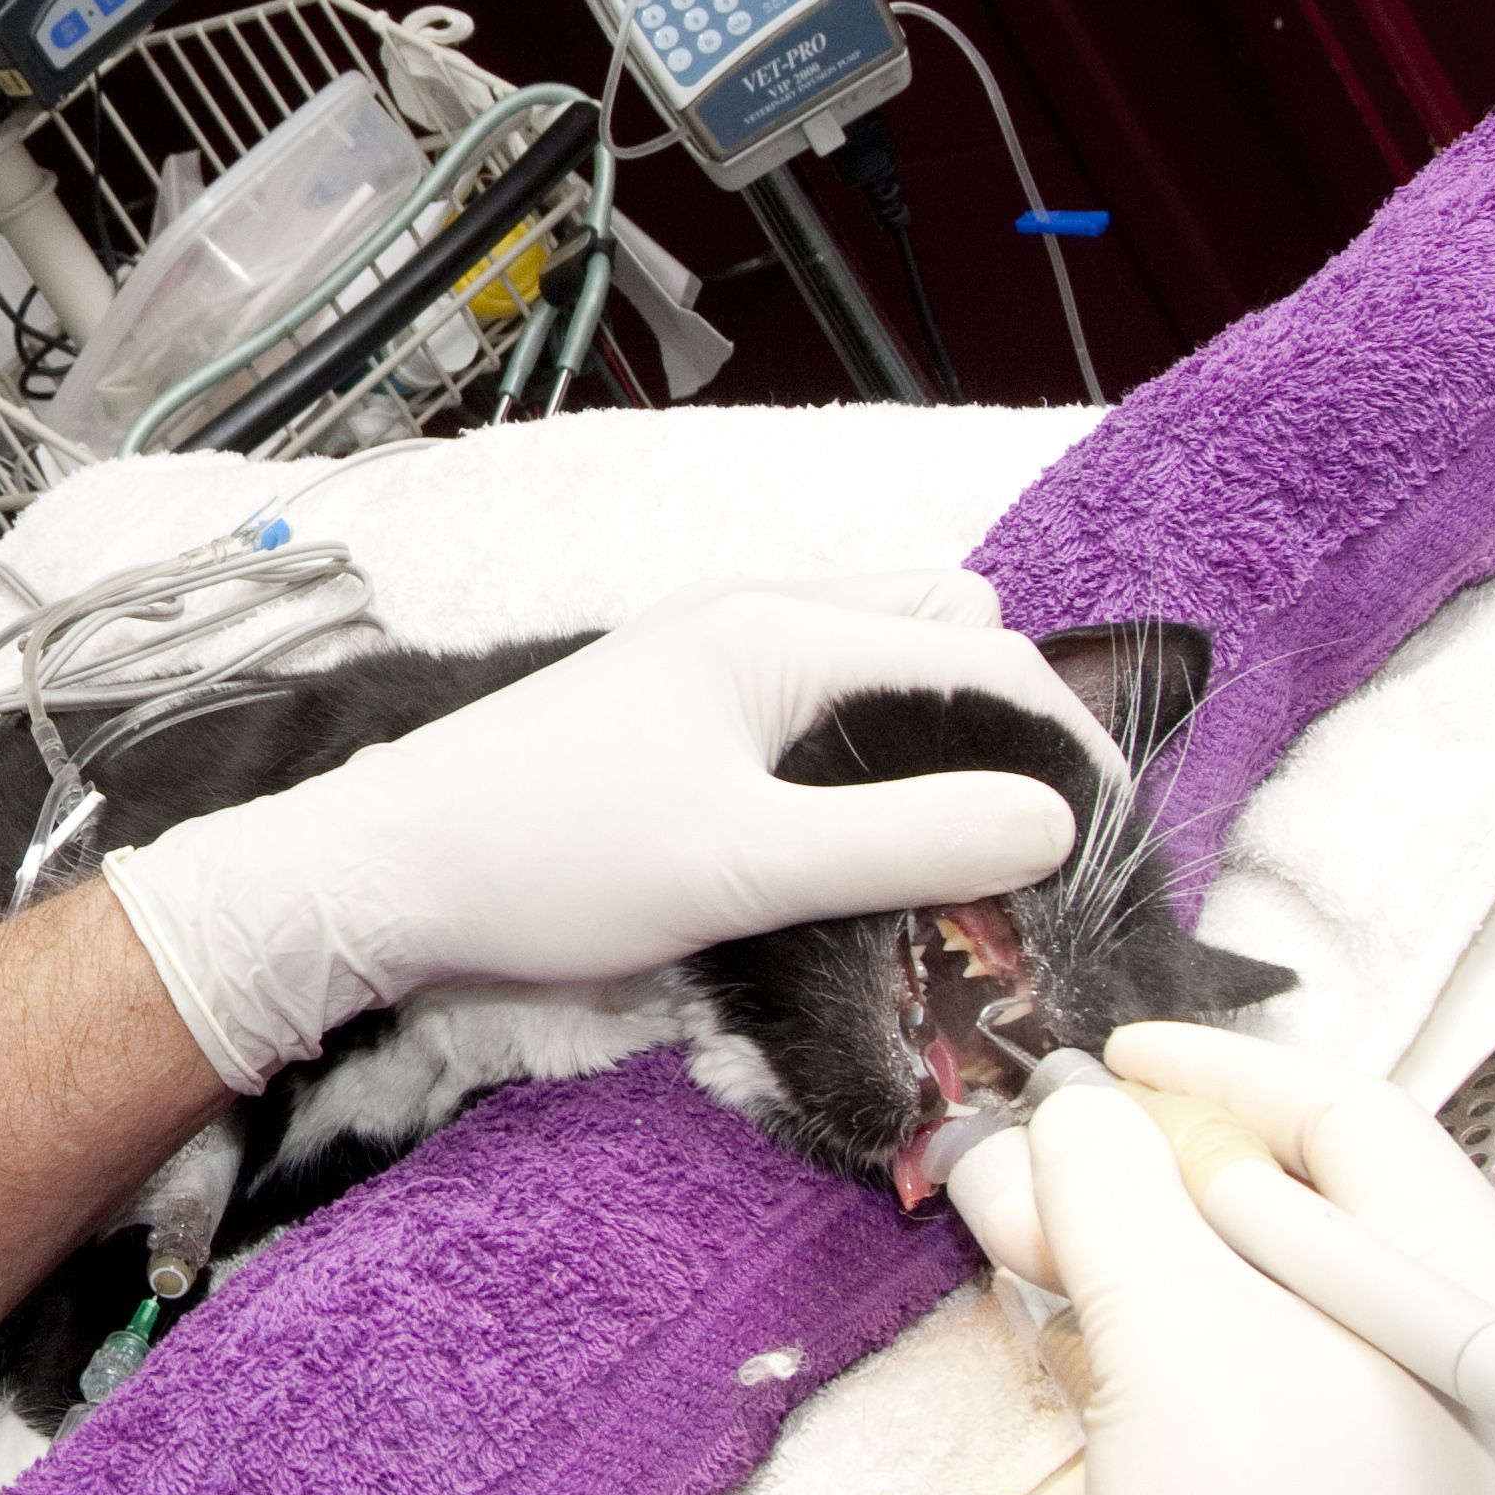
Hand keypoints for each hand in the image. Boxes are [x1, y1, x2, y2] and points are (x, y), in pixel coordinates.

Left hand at [99, 571, 1085, 1091]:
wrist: (381, 873)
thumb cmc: (548, 861)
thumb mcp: (746, 866)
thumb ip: (905, 843)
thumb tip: (1053, 822)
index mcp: (782, 632)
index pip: (986, 652)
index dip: (1067, 742)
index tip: (1113, 845)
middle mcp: (755, 622)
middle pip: (942, 637)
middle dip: (1008, 726)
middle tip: (1034, 848)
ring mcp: (712, 665)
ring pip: (879, 673)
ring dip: (938, 744)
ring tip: (965, 859)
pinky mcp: (680, 718)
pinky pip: (820, 714)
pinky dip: (871, 765)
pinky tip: (865, 850)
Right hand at [945, 1024, 1494, 1494]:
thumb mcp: (1169, 1323)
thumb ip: (1107, 1184)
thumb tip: (1066, 1113)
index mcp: (1489, 1292)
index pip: (1350, 1118)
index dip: (1211, 1073)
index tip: (1103, 1062)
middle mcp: (1481, 1355)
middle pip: (1299, 1203)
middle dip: (1146, 1176)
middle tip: (1040, 1169)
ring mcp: (1429, 1439)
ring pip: (1265, 1290)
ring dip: (1138, 1256)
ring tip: (1038, 1251)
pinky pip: (1260, 1372)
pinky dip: (1167, 1339)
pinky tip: (1088, 1342)